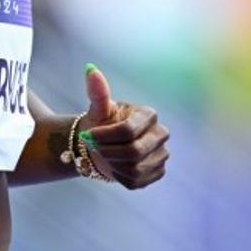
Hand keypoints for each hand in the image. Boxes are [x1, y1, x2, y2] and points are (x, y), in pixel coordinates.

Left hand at [77, 63, 169, 189]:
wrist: (103, 144)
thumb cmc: (101, 122)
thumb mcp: (97, 108)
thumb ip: (97, 91)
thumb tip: (90, 69)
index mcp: (148, 115)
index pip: (127, 130)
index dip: (104, 136)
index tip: (89, 136)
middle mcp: (161, 134)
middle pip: (133, 151)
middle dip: (107, 151)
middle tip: (94, 147)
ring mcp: (162, 154)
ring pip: (134, 168)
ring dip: (111, 164)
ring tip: (105, 154)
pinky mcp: (158, 172)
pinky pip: (136, 181)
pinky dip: (119, 176)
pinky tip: (115, 165)